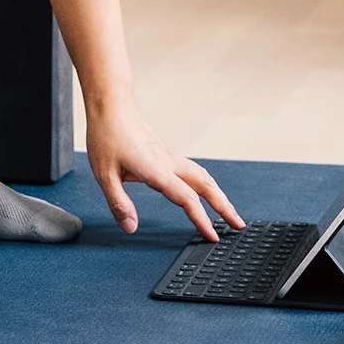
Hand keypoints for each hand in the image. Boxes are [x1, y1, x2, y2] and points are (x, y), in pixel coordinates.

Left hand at [85, 104, 242, 240]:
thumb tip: (131, 227)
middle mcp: (169, 163)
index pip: (187, 199)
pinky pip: (194, 170)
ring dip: (218, 194)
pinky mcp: (165, 153)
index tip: (212, 236)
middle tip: (238, 224)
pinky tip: (204, 189)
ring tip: (227, 210)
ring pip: (203, 177)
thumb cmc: (107, 136)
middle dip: (224, 207)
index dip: (202, 219)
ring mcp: (169, 157)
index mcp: (157, 171)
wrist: (111, 106)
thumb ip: (119, 203)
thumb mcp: (105, 175)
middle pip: (206, 186)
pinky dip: (206, 184)